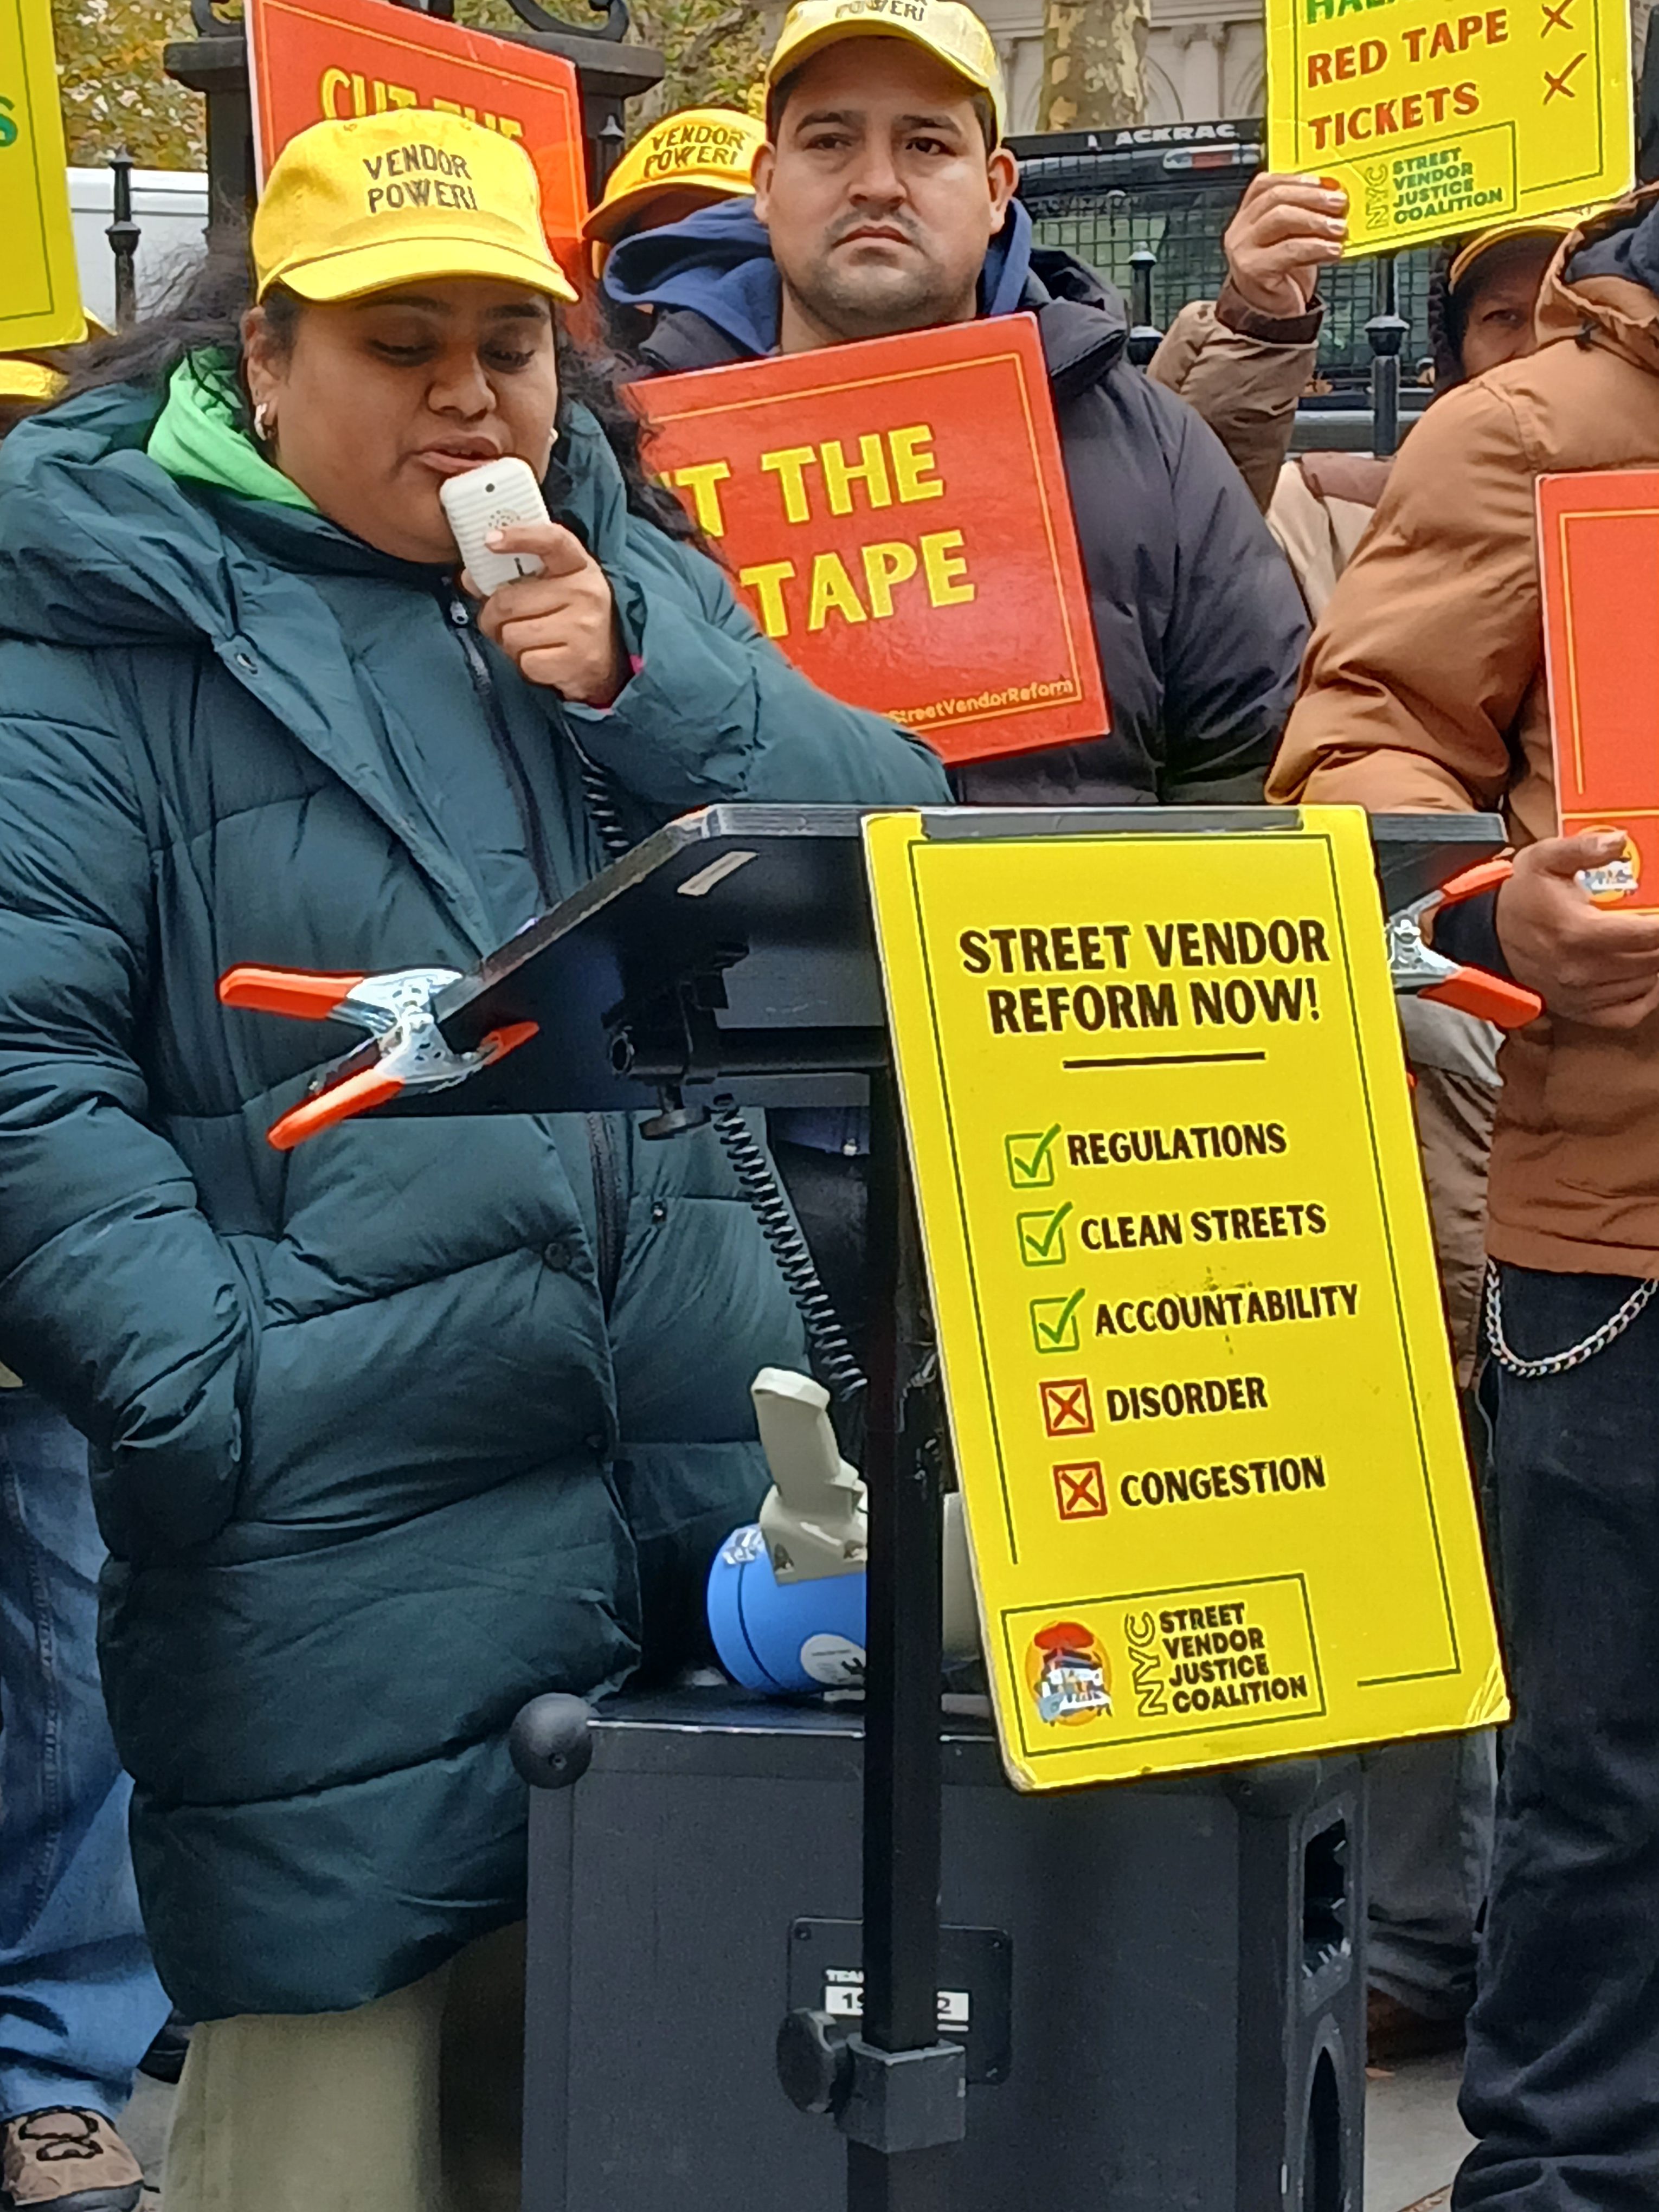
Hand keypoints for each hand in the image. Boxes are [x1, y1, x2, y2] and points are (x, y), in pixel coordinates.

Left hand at [470, 521, 626, 706]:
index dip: (519, 536)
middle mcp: (585, 592)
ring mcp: (584, 627)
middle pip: (509, 601)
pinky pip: (526, 662)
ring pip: (513, 635)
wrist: (607, 662)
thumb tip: (470, 579)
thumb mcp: (552, 586)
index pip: (551, 540)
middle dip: (492, 616)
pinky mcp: (578, 660)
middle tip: (496, 621)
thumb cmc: (570, 617)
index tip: (490, 540)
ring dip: (508, 643)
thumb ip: (513, 577)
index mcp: (579, 565)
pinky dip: (525, 665)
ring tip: (526, 641)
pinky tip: (540, 659)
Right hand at [1223, 172, 1347, 319]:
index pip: (1266, 184)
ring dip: (1316, 220)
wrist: (1271, 316)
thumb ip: (1302, 215)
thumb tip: (1334, 194)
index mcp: (1247, 216)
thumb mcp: (1290, 238)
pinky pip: (1290, 250)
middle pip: (1276, 198)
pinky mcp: (1254, 270)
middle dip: (1312, 196)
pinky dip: (1317, 247)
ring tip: (1340, 228)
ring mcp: (1243, 250)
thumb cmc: (1283, 274)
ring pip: (1281, 218)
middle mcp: (1240, 230)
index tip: (1324, 182)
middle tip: (1340, 203)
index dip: (1297, 179)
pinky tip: (1334, 251)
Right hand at [1494, 833, 1658, 1026]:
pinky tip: (1651, 976)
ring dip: (1657, 963)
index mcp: (1577, 932)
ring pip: (1645, 984)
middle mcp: (1580, 970)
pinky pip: (1628, 1013)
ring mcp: (1580, 994)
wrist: (1486, 934)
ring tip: (1655, 942)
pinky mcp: (1577, 1010)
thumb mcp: (1544, 859)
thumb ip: (1583, 848)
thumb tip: (1619, 840)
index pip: (1649, 934)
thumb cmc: (1519, 897)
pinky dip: (1648, 997)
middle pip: (1652, 959)